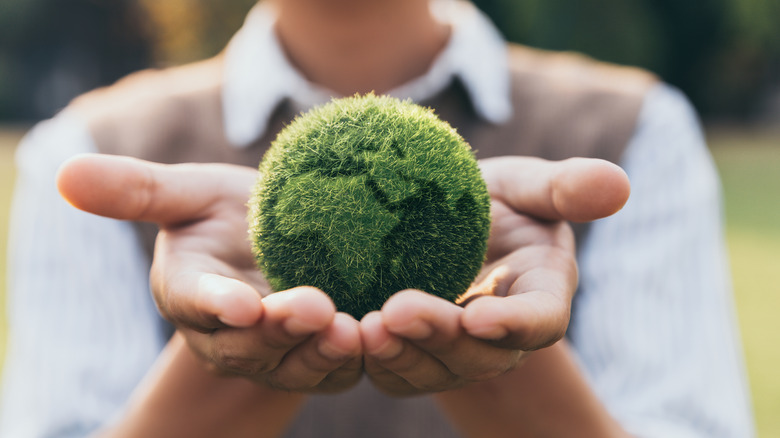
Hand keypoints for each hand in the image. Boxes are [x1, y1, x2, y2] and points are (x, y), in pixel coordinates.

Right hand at [57, 154, 362, 392]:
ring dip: (320, 351)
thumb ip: (139, 190)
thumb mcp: (190, 194)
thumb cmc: (228, 215)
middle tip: (312, 306)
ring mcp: (273, 353)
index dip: (215, 303)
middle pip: (249, 342)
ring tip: (349, 330)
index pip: (195, 301)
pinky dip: (354, 359)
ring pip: (294, 364)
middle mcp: (226, 333)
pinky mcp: (316, 360)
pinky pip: (334, 369)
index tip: (239, 302)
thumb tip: (64, 171)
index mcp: (189, 290)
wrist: (283, 242)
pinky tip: (379, 337)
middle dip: (278, 329)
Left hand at [360, 156, 629, 395]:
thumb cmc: (488, 201)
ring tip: (366, 328)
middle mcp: (500, 335)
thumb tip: (619, 184)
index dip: (517, 324)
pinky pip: (394, 369)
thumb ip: (562, 188)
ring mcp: (455, 352)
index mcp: (539, 294)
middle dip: (443, 337)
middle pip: (479, 353)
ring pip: (433, 369)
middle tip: (399, 310)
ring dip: (401, 354)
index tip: (483, 317)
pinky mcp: (413, 357)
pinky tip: (343, 335)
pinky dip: (372, 358)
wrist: (437, 226)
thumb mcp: (523, 186)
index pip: (540, 320)